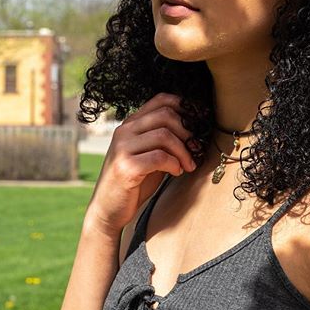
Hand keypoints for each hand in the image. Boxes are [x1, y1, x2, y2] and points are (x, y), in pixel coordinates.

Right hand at [84, 92, 197, 235]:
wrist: (108, 209)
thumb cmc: (134, 182)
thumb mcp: (149, 154)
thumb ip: (164, 140)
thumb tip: (196, 130)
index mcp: (131, 124)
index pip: (160, 99)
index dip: (185, 106)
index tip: (201, 120)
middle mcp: (124, 131)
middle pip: (166, 115)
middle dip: (188, 132)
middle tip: (196, 150)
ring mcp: (122, 148)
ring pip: (164, 135)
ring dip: (183, 151)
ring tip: (188, 165)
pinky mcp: (125, 167)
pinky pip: (159, 157)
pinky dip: (174, 164)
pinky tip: (176, 172)